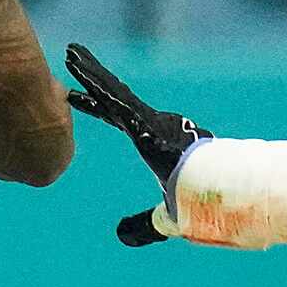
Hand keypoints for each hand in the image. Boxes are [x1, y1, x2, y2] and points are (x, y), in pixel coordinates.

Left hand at [64, 44, 210, 246]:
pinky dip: (97, 86)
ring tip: (70, 52)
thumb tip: (120, 235)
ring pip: (111, 91)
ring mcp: (145, 119)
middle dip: (91, 77)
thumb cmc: (198, 199)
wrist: (215, 192)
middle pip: (111, 96)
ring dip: (90, 71)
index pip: (116, 117)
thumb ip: (143, 223)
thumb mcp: (164, 215)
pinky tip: (81, 73)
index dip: (95, 105)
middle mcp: (147, 122)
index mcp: (150, 137)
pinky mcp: (143, 122)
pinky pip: (115, 100)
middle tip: (70, 56)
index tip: (73, 94)